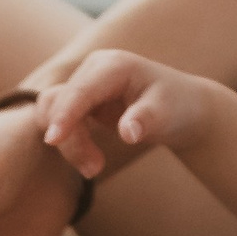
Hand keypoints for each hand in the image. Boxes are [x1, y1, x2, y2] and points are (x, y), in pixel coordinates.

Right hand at [38, 49, 211, 182]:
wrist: (183, 108)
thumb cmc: (177, 106)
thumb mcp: (166, 113)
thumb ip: (145, 120)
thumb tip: (127, 133)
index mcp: (113, 65)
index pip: (81, 90)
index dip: (65, 114)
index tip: (52, 140)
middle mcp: (94, 68)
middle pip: (61, 102)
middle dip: (72, 140)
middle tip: (95, 170)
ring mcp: (86, 82)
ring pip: (54, 111)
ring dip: (69, 143)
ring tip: (94, 168)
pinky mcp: (82, 100)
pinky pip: (61, 120)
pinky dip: (70, 142)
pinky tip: (90, 160)